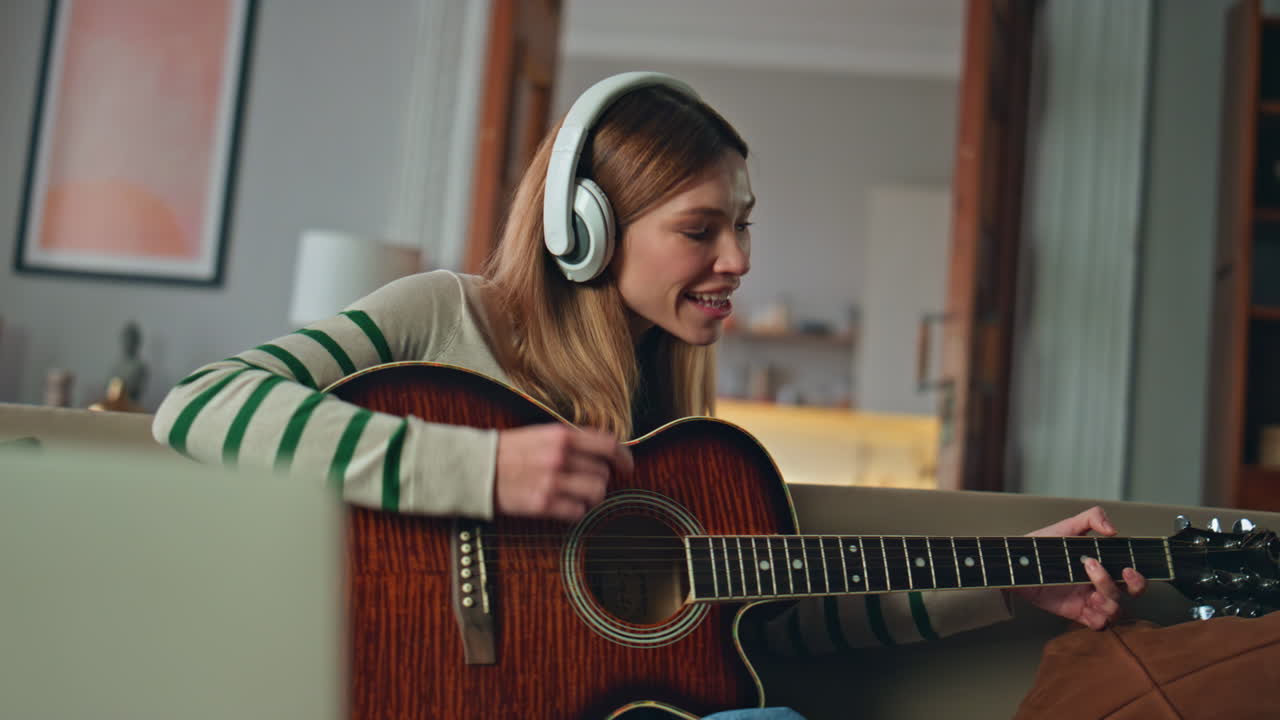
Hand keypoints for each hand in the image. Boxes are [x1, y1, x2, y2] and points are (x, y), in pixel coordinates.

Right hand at [494, 423, 633, 522]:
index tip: (627, 466)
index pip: (608, 444)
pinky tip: (564, 507)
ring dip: (591, 497)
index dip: (624, 457)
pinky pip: (577, 512)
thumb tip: (600, 451)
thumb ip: (570, 441)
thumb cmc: (507, 451)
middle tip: (588, 482)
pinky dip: (576, 512)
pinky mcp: (543, 504)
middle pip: (603, 472)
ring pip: (596, 493)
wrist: (475, 467)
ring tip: (578, 495)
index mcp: (561, 436)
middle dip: (601, 479)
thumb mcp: (540, 434)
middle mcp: (560, 457)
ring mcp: (552, 481)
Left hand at [1009, 506, 1147, 629]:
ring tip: (1092, 590)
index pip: (1133, 574)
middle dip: (1133, 587)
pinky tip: (1089, 605)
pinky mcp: (1078, 612)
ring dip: (1110, 601)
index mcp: (1104, 565)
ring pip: (1117, 610)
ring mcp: (1091, 599)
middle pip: (1133, 593)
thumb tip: (1112, 529)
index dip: (1139, 576)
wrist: (1019, 562)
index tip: (1127, 568)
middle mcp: (1101, 583)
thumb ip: (1091, 518)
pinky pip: (1099, 624)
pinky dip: (1099, 618)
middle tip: (1113, 574)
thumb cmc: (1042, 545)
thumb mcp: (1067, 527)